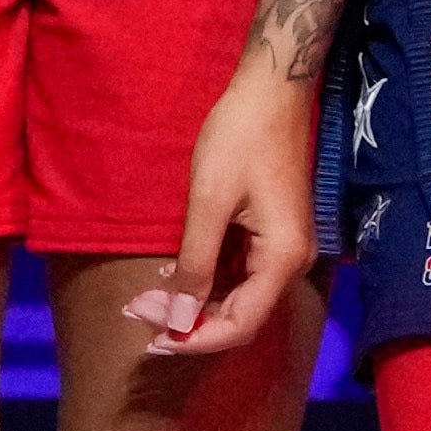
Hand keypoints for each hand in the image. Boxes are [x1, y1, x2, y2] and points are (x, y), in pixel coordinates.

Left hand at [135, 50, 320, 357]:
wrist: (272, 91)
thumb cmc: (239, 139)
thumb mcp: (209, 202)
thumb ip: (195, 265)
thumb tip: (177, 319)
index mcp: (282, 259)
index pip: (240, 324)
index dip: (196, 339)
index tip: (152, 339)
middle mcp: (292, 263)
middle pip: (241, 316)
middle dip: (189, 321)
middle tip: (139, 311)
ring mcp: (285, 250)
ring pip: (239, 297)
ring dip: (194, 303)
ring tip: (147, 298)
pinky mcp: (273, 235)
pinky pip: (241, 274)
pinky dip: (207, 281)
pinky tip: (172, 276)